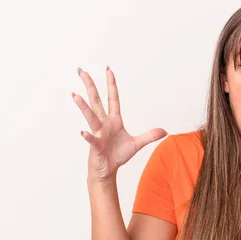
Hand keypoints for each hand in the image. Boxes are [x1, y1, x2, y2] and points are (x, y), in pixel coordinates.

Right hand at [72, 66, 167, 182]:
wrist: (107, 169)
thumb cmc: (118, 155)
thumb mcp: (137, 144)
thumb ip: (149, 136)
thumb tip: (165, 131)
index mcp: (114, 120)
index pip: (113, 98)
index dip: (111, 84)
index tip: (108, 70)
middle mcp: (104, 123)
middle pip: (96, 101)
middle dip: (90, 86)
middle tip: (82, 71)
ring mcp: (98, 133)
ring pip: (91, 117)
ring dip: (84, 106)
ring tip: (75, 95)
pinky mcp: (96, 146)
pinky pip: (92, 139)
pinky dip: (88, 136)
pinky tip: (83, 132)